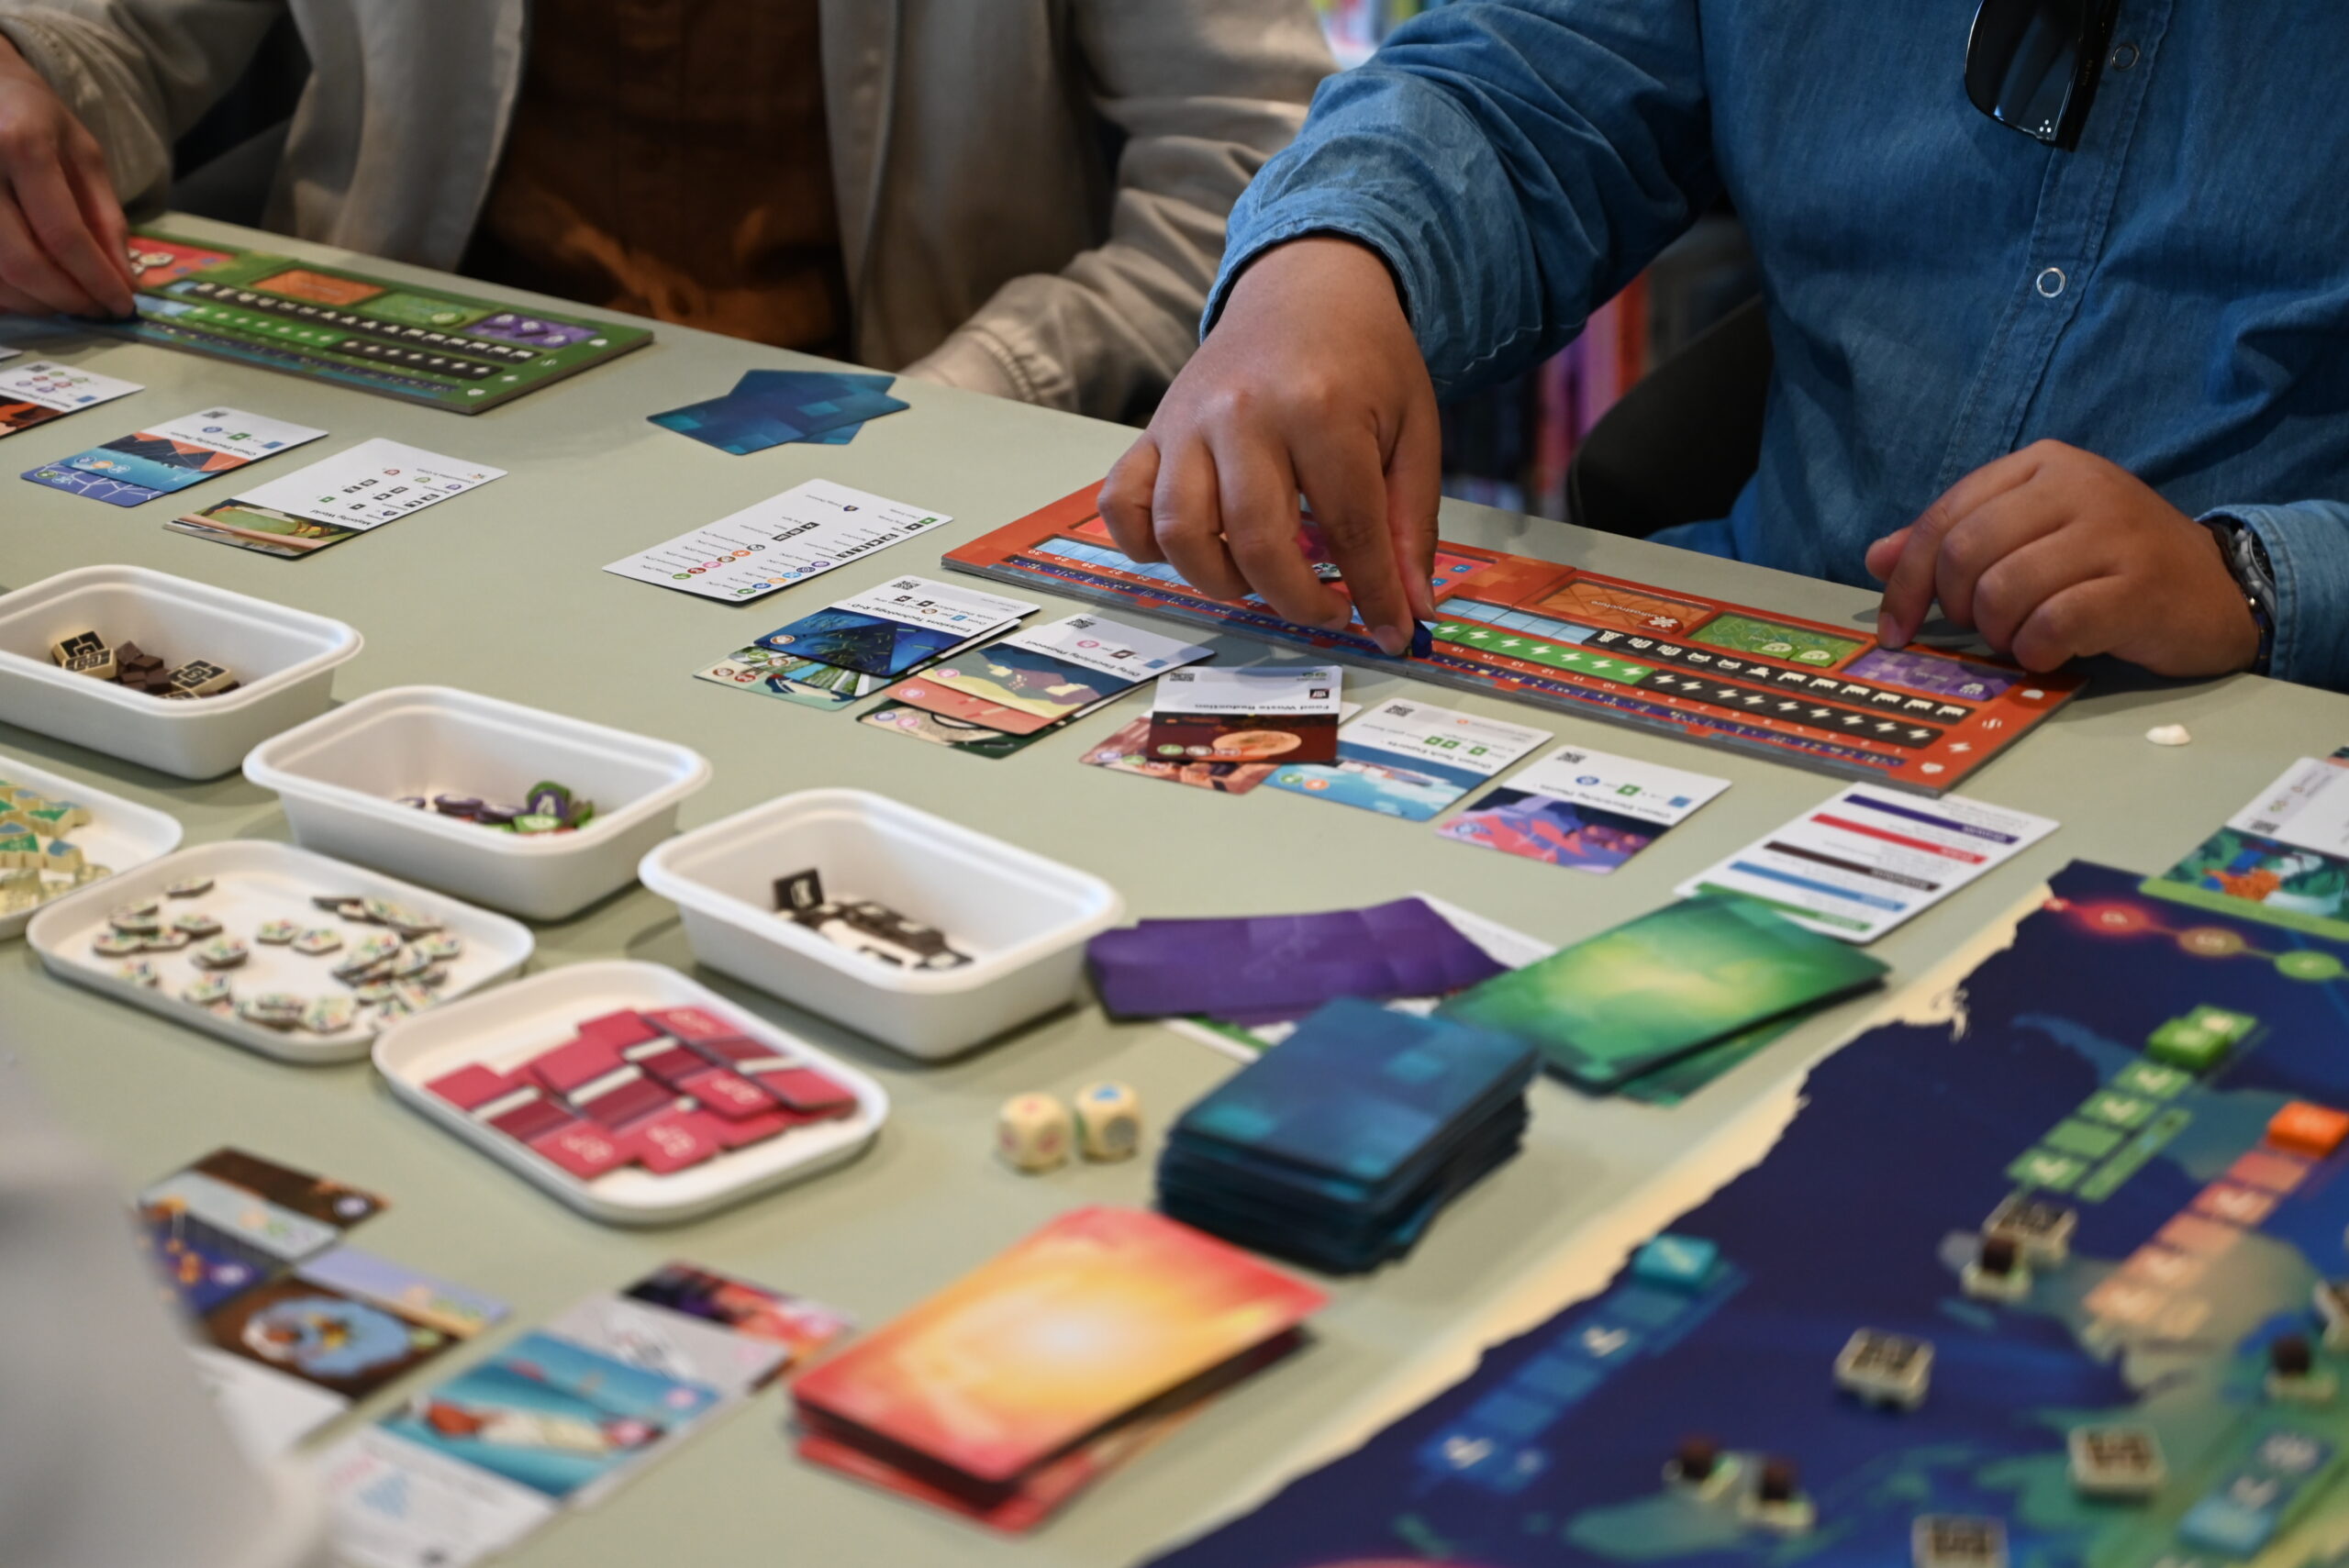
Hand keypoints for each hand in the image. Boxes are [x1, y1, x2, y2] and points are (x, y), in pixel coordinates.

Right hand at [0, 33, 134, 316]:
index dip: (97, 279)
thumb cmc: (31, 116)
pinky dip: (5, 293)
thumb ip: (106, 216)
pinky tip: (30, 291)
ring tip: (67, 300)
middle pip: (21, 262)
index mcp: (20, 145)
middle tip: (95, 309)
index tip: (122, 305)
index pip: (63, 233)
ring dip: (35, 303)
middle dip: (66, 298)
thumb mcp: (82, 153)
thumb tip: (123, 280)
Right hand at [1099, 237, 1439, 654]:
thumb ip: (1412, 523)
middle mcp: (1243, 414)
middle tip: (1326, 608)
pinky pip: (1120, 505)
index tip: (1387, 633)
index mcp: (1321, 409)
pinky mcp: (1152, 430)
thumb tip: (1411, 613)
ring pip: (1180, 533)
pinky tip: (1192, 550)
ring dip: (1222, 582)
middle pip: (1257, 544)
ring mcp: (1186, 422)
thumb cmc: (1367, 360)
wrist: (1306, 285)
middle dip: (1296, 601)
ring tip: (1261, 579)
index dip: (1373, 594)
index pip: (1349, 530)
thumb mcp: (1415, 430)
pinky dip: (1144, 544)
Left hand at [1867, 440, 2257, 677]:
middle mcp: (2077, 485)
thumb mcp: (2032, 535)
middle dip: (1958, 607)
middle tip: (1983, 629)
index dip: (1907, 580)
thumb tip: (1878, 556)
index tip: (1895, 629)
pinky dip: (2037, 650)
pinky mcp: (2139, 585)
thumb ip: (1957, 539)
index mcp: (2042, 465)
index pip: (1944, 517)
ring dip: (1999, 633)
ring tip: (2024, 637)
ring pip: (2003, 591)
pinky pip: (2052, 625)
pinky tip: (2051, 650)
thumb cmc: (2109, 563)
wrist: (2215, 587)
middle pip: (1965, 554)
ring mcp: (2113, 532)